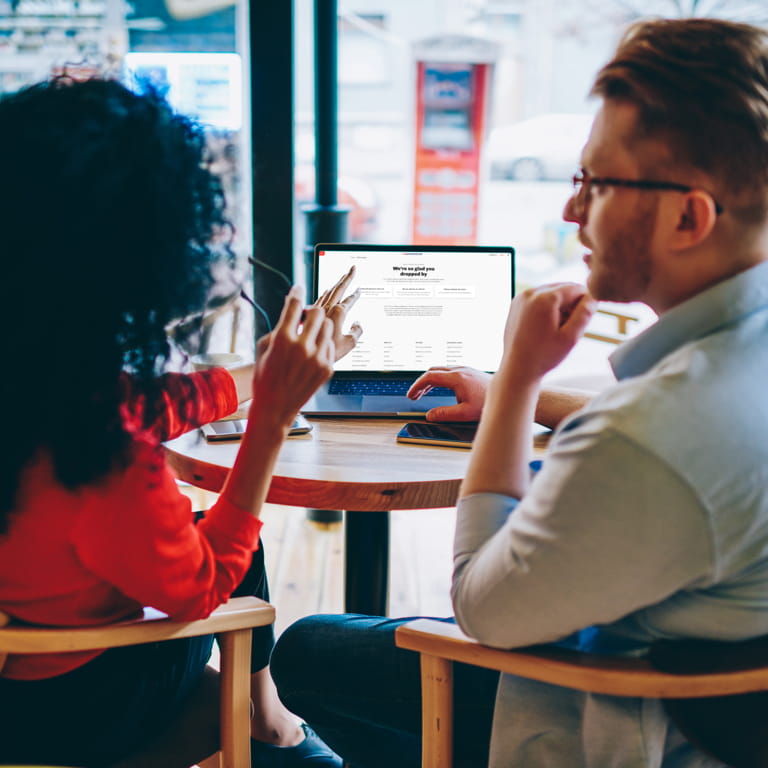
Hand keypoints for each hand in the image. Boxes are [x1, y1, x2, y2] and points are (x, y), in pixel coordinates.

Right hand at [250, 286, 334, 428]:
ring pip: (328, 327)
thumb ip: (279, 327)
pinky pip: (329, 345)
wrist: (275, 408)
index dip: (296, 293)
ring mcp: (317, 359)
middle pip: (317, 313)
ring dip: (319, 327)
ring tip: (309, 336)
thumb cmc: (265, 377)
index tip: (298, 288)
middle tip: (305, 318)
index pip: (294, 305)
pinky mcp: (327, 368)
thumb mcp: (264, 348)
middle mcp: (302, 347)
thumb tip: (292, 308)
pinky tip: (311, 352)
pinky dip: (321, 344)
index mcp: (282, 340)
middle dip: (311, 312)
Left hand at [313, 265, 362, 360]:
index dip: (355, 295)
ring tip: (343, 277)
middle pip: (338, 289)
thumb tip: (358, 324)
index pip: (348, 300)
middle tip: (352, 268)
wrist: (305, 356)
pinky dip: (326, 292)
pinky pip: (320, 298)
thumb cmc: (327, 352)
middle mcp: (327, 309)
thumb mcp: (349, 344)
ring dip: (336, 283)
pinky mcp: (310, 314)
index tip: (359, 290)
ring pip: (329, 292)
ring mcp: (318, 311)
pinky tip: (327, 290)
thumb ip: (357, 332)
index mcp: (338, 313)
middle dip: (346, 278)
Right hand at [407, 366, 490, 421]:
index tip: (411, 395)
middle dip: (421, 383)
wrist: (508, 393)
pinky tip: (441, 388)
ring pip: (441, 371)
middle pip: (433, 372)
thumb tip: (430, 415)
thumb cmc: (490, 402)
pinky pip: (449, 372)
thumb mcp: (465, 413)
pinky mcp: (470, 372)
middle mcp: (460, 370)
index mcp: (456, 378)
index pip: (429, 377)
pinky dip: (439, 379)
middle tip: (415, 396)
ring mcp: (466, 369)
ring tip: (424, 393)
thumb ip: (445, 414)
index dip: (417, 386)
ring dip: (430, 381)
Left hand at [498, 283, 596, 382]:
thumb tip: (593, 297)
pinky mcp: (516, 304)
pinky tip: (544, 329)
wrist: (517, 369)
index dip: (584, 304)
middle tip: (566, 329)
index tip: (579, 324)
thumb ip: (584, 314)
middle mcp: (530, 293)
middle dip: (570, 305)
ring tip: (555, 330)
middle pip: (563, 288)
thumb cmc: (544, 356)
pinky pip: (539, 299)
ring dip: (559, 307)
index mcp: (544, 298)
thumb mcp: (570, 337)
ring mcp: (520, 298)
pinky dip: (546, 309)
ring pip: (551, 293)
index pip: (576, 288)